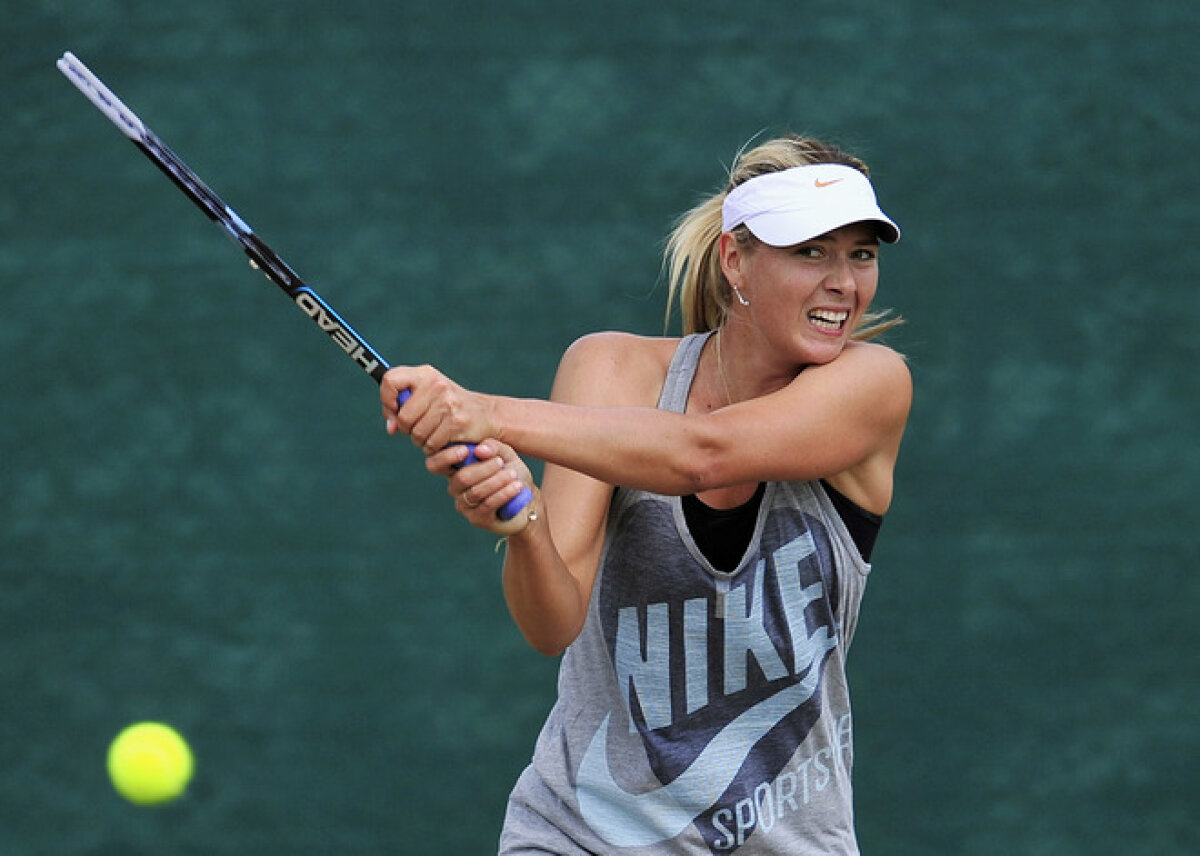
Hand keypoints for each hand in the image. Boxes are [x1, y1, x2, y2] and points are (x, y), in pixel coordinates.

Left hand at [380, 365, 495, 452]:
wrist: (486, 415)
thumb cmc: (450, 406)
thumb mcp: (427, 396)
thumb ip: (402, 406)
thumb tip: (390, 427)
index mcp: (425, 374)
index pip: (390, 380)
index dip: (386, 399)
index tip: (394, 410)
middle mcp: (436, 384)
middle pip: (403, 416)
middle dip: (407, 429)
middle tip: (418, 427)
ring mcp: (447, 403)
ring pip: (417, 433)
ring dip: (421, 440)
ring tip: (432, 434)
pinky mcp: (456, 422)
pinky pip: (431, 444)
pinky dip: (433, 447)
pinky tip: (442, 440)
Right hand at [427, 440, 536, 535]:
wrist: (528, 499)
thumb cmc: (512, 474)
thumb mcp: (505, 455)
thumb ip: (493, 447)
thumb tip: (480, 450)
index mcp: (456, 469)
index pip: (436, 464)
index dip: (446, 457)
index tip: (466, 450)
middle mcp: (456, 488)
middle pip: (461, 478)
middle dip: (483, 468)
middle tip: (500, 462)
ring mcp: (465, 505)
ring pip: (476, 492)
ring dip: (496, 481)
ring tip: (513, 474)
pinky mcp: (478, 519)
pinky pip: (488, 504)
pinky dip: (503, 494)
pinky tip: (516, 487)